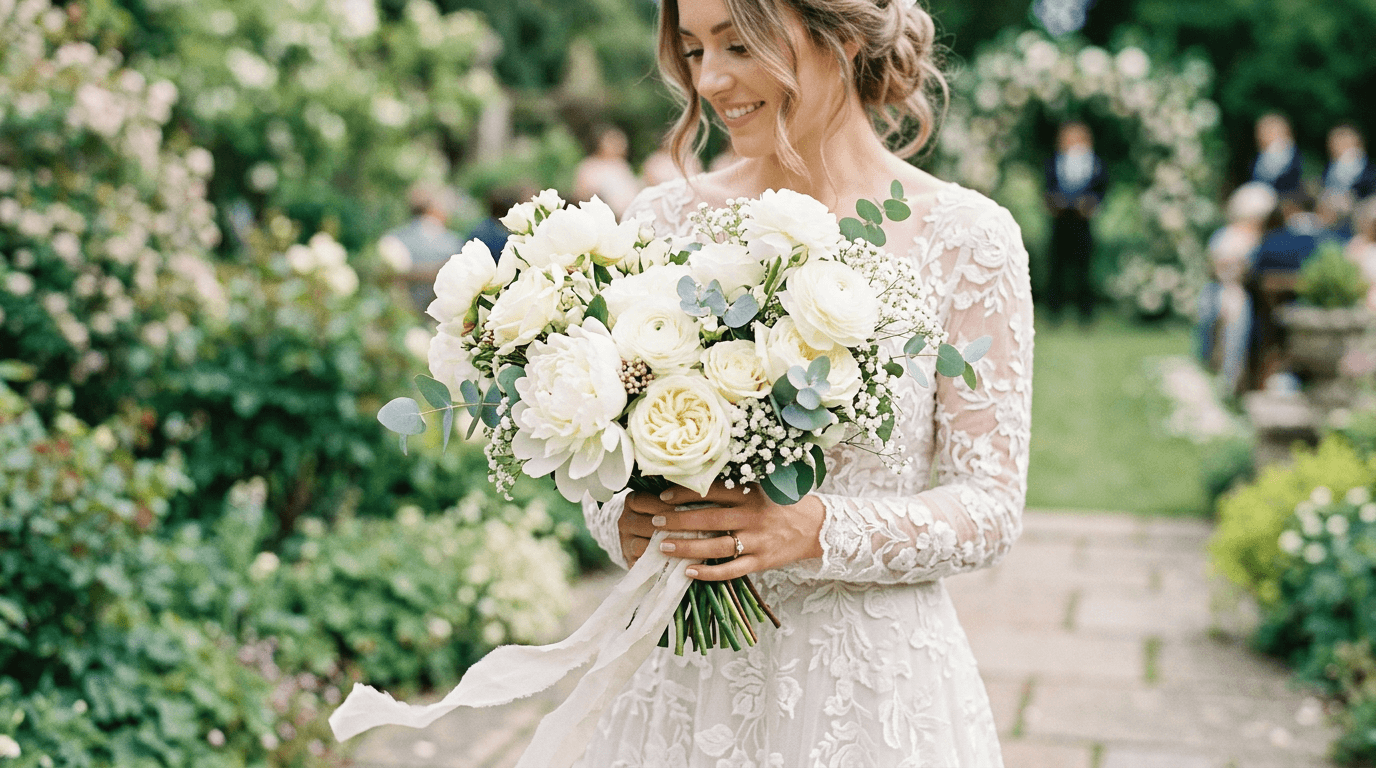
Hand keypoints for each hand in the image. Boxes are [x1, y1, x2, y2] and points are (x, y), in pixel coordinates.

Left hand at [618, 481, 824, 580]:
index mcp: (751, 494)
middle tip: (655, 522)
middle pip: (709, 519)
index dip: (686, 493)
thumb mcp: (762, 487)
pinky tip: (688, 572)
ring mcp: (757, 541)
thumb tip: (696, 481)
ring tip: (663, 547)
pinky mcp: (761, 562)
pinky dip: (709, 573)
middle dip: (679, 521)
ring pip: (717, 546)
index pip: (713, 492)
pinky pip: (732, 570)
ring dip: (688, 547)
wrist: (815, 526)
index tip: (663, 497)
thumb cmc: (782, 503)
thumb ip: (734, 486)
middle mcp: (752, 516)